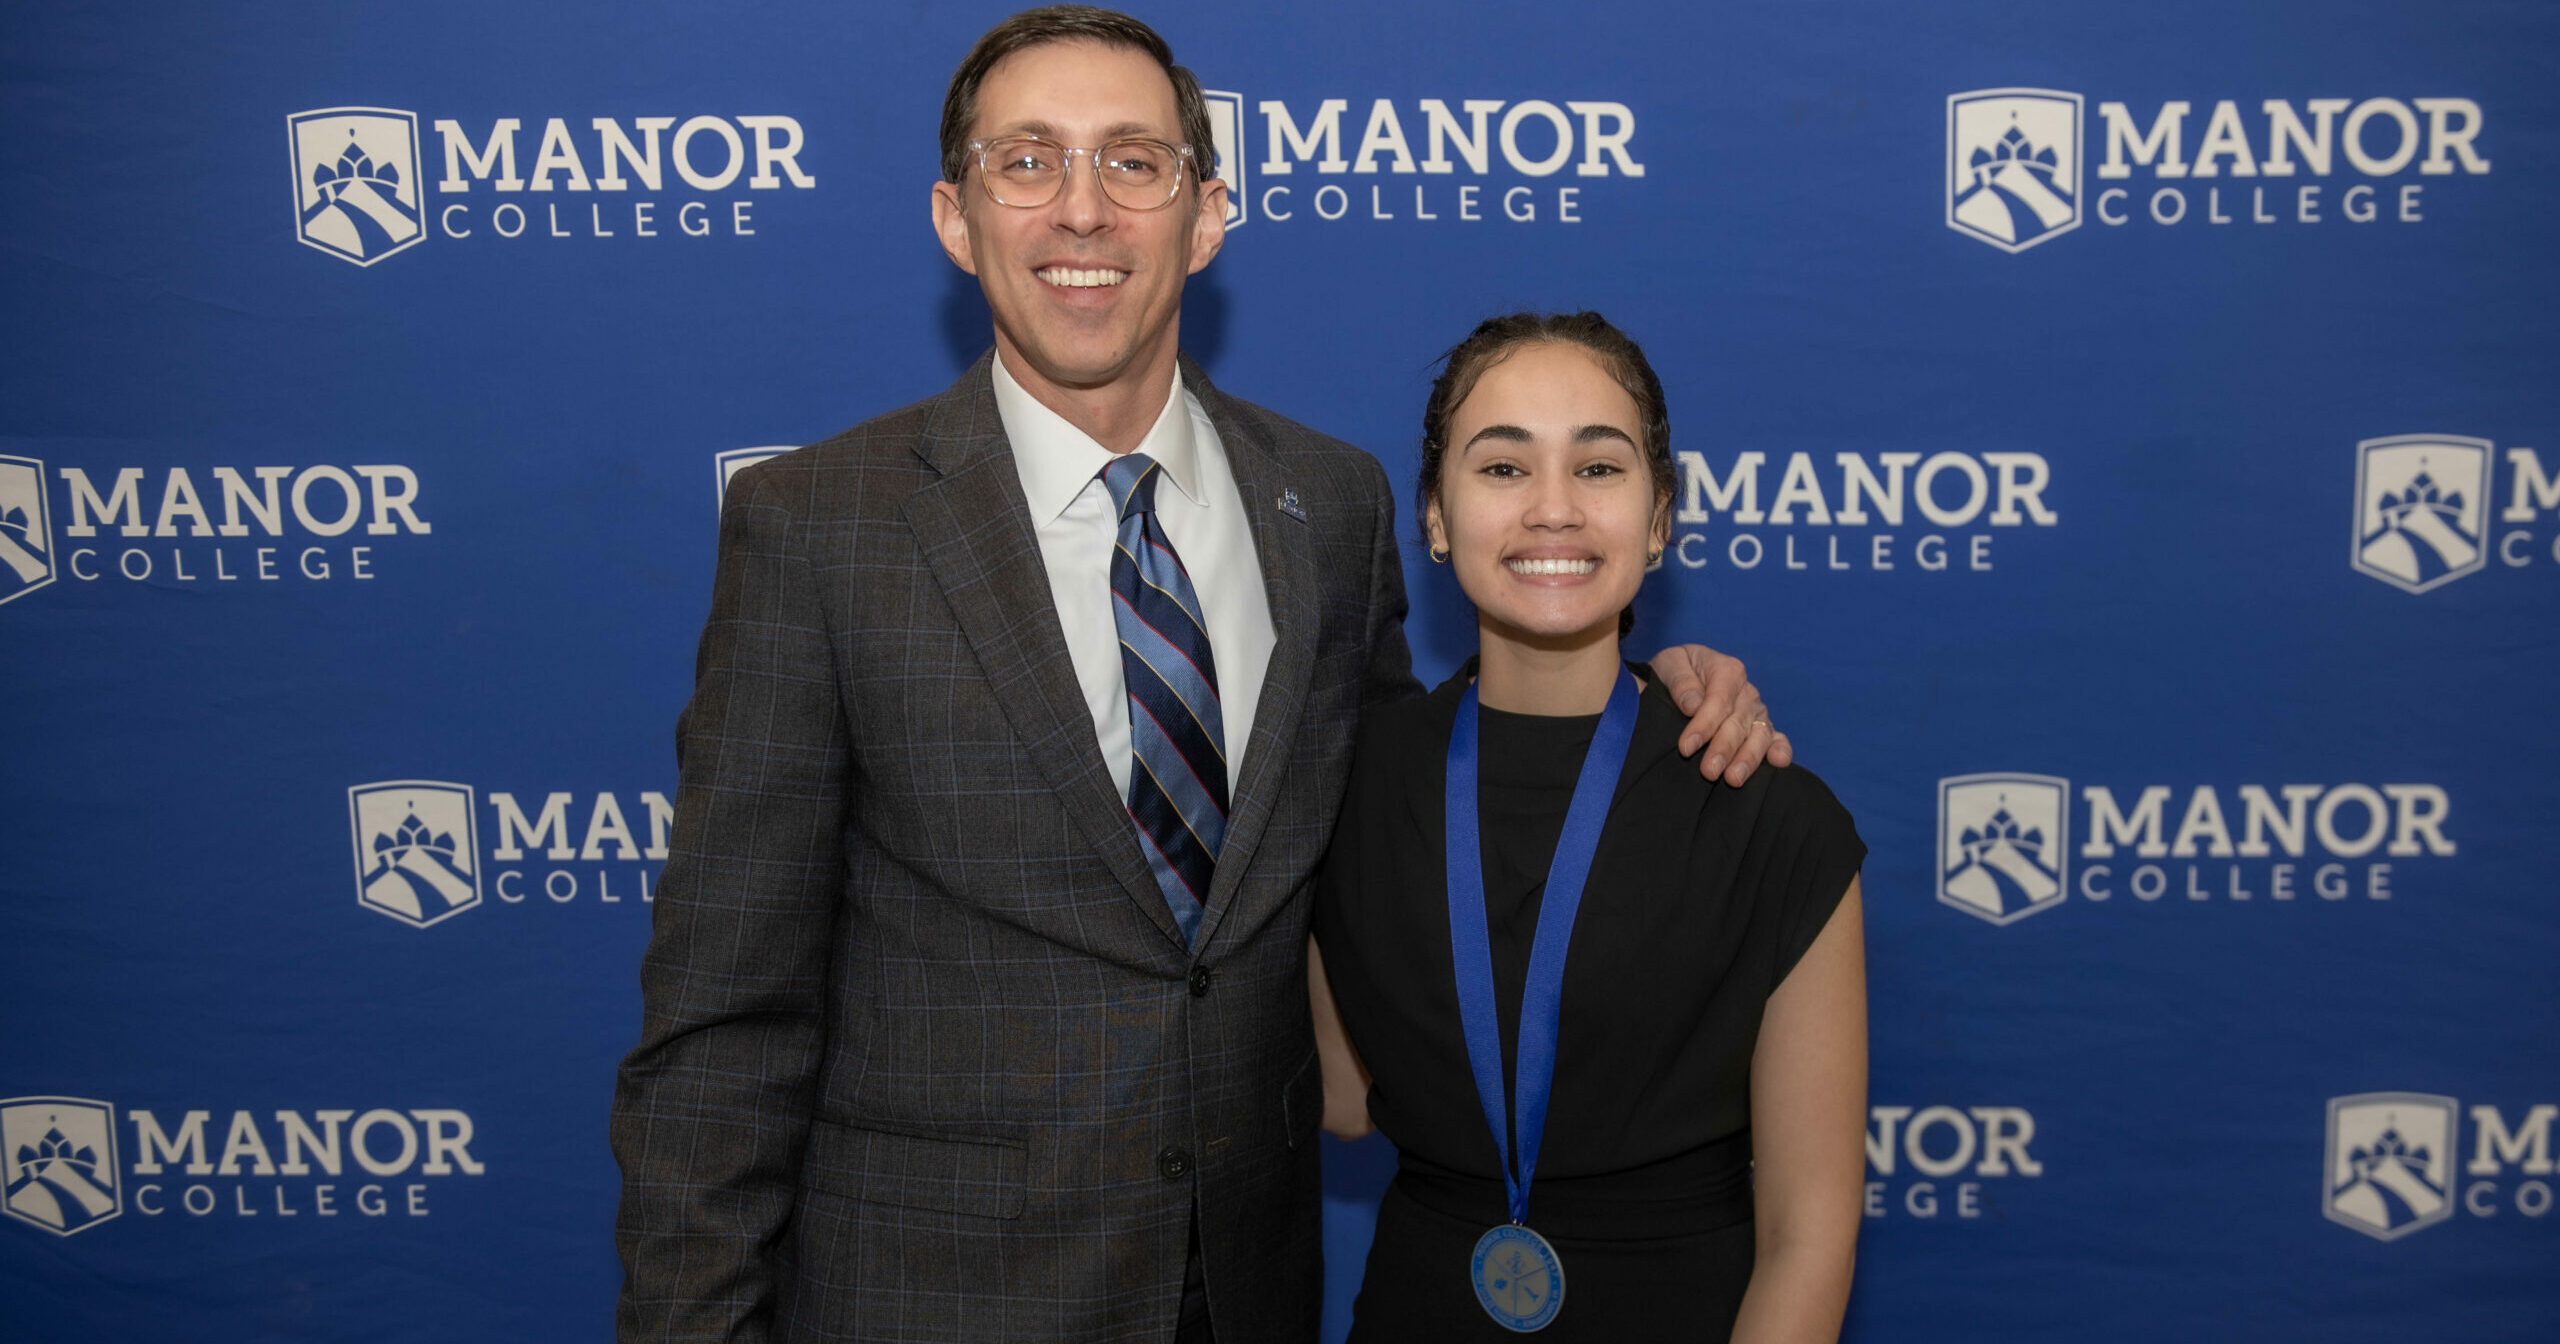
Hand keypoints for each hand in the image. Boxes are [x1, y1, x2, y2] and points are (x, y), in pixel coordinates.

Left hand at [1647, 644, 1791, 784]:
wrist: (1680, 676)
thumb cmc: (1675, 669)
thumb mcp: (1669, 663)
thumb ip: (1681, 681)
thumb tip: (1693, 705)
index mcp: (1727, 670)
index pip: (1719, 701)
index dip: (1704, 725)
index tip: (1686, 747)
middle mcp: (1746, 692)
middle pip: (1738, 723)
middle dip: (1723, 748)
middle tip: (1709, 771)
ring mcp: (1756, 712)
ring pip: (1759, 735)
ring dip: (1748, 758)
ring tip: (1734, 779)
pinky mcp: (1761, 728)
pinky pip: (1775, 739)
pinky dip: (1780, 750)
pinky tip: (1778, 763)